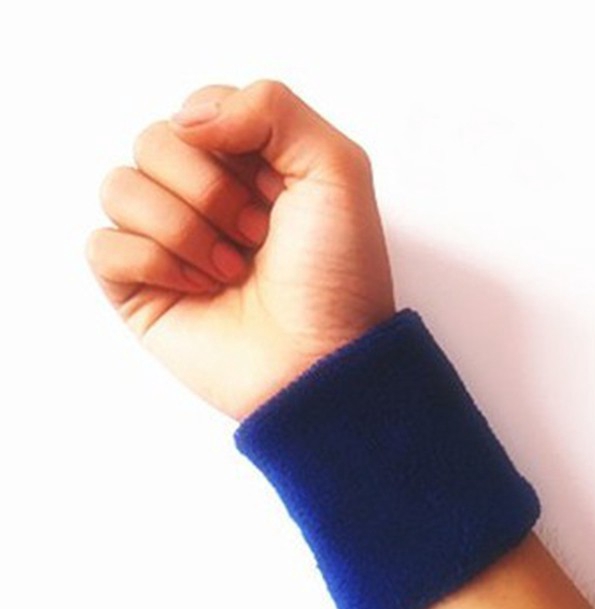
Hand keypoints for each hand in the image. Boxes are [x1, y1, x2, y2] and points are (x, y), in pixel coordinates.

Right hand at [86, 79, 395, 420]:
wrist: (322, 362)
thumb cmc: (337, 276)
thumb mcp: (337, 168)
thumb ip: (273, 106)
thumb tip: (187, 119)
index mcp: (247, 165)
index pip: (196, 110)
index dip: (227, 142)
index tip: (273, 192)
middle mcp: (203, 198)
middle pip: (153, 141)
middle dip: (208, 189)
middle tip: (254, 236)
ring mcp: (168, 242)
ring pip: (119, 186)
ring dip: (182, 228)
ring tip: (229, 269)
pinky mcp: (140, 287)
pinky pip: (102, 244)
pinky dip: (153, 263)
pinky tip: (198, 289)